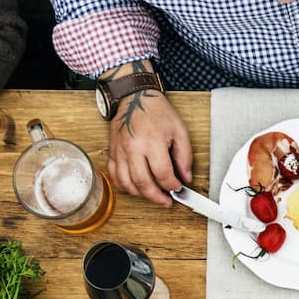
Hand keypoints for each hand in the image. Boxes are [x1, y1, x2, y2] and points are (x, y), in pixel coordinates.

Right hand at [103, 88, 190, 206]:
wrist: (135, 97)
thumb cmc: (157, 111)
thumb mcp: (180, 131)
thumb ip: (185, 156)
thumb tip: (185, 177)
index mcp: (152, 142)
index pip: (162, 174)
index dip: (172, 186)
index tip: (178, 188)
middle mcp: (133, 148)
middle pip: (143, 183)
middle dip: (157, 197)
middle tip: (166, 201)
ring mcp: (120, 151)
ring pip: (126, 183)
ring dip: (140, 194)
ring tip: (152, 195)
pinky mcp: (112, 152)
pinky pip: (114, 176)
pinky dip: (124, 186)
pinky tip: (135, 187)